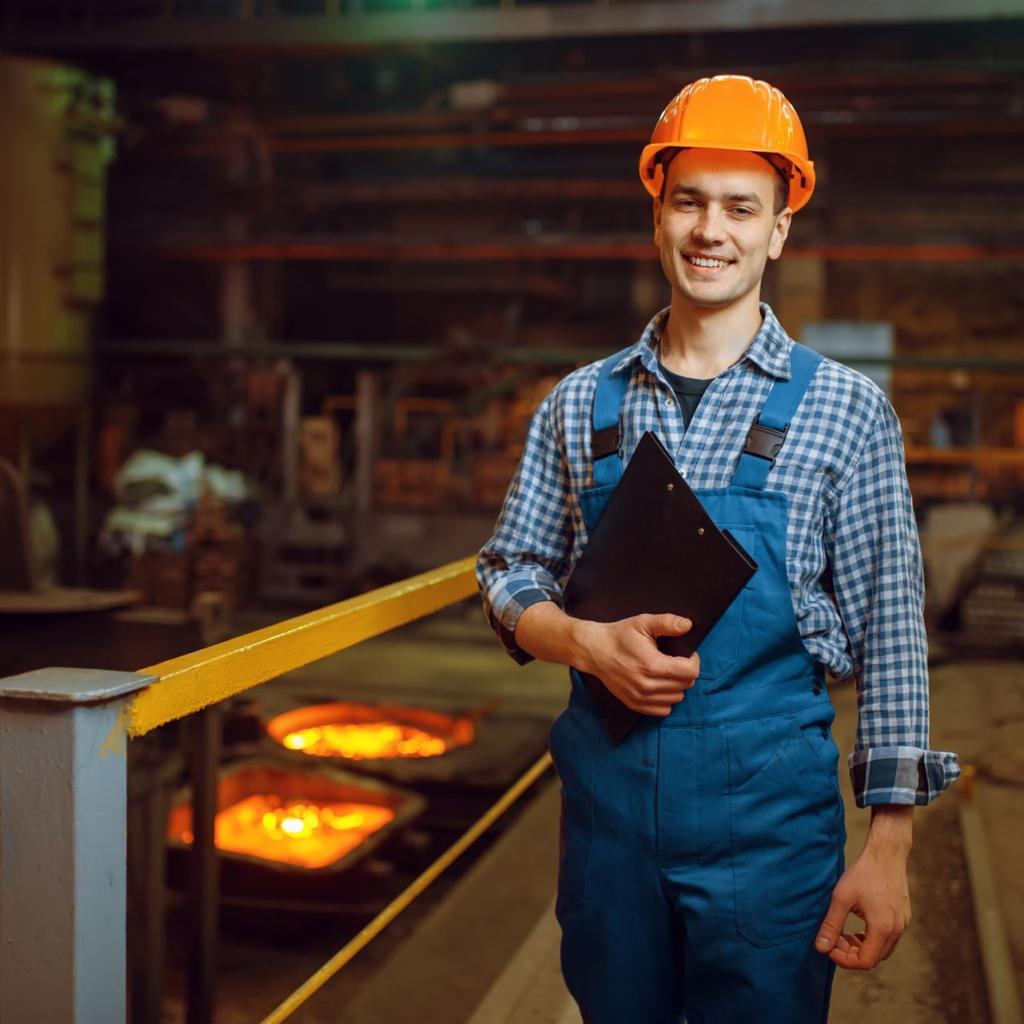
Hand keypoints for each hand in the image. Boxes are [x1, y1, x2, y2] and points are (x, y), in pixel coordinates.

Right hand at [575, 613, 699, 715]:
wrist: (594, 651)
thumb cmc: (620, 635)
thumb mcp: (643, 622)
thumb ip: (667, 622)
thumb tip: (688, 625)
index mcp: (653, 665)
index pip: (691, 672)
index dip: (693, 660)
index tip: (685, 654)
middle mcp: (648, 685)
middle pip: (686, 685)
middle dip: (685, 672)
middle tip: (675, 661)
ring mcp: (641, 698)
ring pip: (677, 698)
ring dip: (677, 686)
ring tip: (666, 672)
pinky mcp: (635, 704)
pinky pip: (664, 709)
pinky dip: (666, 698)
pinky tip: (659, 685)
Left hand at [814, 829, 911, 970]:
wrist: (887, 853)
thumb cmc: (863, 873)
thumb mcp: (841, 897)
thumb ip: (831, 925)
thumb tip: (821, 948)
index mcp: (882, 928)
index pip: (864, 961)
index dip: (844, 959)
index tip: (829, 946)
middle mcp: (897, 930)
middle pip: (874, 958)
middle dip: (851, 954)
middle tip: (833, 939)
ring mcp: (903, 924)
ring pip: (882, 950)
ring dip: (861, 947)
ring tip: (842, 933)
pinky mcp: (903, 917)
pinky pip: (888, 939)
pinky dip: (871, 939)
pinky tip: (857, 925)